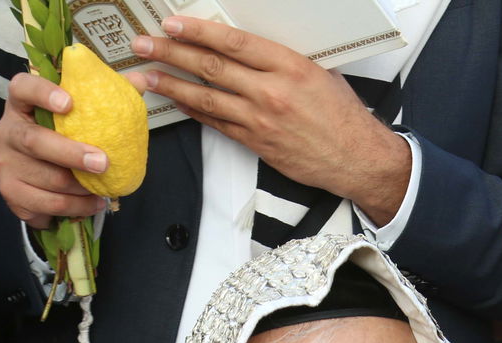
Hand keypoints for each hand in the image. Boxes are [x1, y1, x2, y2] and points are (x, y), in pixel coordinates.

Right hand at [0, 72, 124, 226]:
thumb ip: (106, 96)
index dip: (42, 92)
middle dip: (71, 153)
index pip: (22, 88)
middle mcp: (6, 132)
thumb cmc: (62, 140)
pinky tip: (93, 203)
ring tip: (104, 191)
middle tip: (102, 162)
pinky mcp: (11, 192)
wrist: (37, 180)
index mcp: (21, 105)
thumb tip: (140, 80)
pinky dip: (75, 207)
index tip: (68, 102)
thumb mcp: (80, 116)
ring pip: (47, 179)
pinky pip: (47, 204)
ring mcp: (5, 163)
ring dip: (80, 188)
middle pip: (34, 141)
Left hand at [132, 17, 411, 223]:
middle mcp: (272, 93)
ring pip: (206, 99)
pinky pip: (218, 124)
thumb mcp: (319, 74)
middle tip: (142, 45)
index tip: (172, 23)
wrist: (359, 160)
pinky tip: (176, 102)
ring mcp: (262, 121)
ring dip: (171, 86)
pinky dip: (195, 112)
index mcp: (289, 67)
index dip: (198, 31)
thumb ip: (282, 61)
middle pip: (211, 67)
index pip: (234, 42)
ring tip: (144, 76)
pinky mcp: (258, 145)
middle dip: (171, 53)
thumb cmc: (344, 116)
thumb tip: (248, 48)